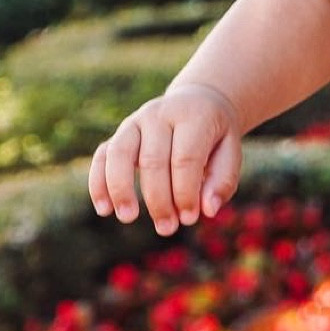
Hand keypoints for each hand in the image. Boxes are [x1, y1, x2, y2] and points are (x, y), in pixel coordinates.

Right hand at [88, 82, 242, 233]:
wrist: (198, 102)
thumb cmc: (215, 137)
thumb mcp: (231, 152)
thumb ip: (222, 181)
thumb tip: (207, 210)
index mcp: (193, 117)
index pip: (185, 158)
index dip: (185, 192)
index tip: (190, 218)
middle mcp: (160, 114)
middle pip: (153, 159)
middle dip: (158, 198)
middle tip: (167, 228)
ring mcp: (135, 121)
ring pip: (119, 153)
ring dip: (121, 188)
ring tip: (127, 218)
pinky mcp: (120, 133)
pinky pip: (102, 155)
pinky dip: (98, 181)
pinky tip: (103, 209)